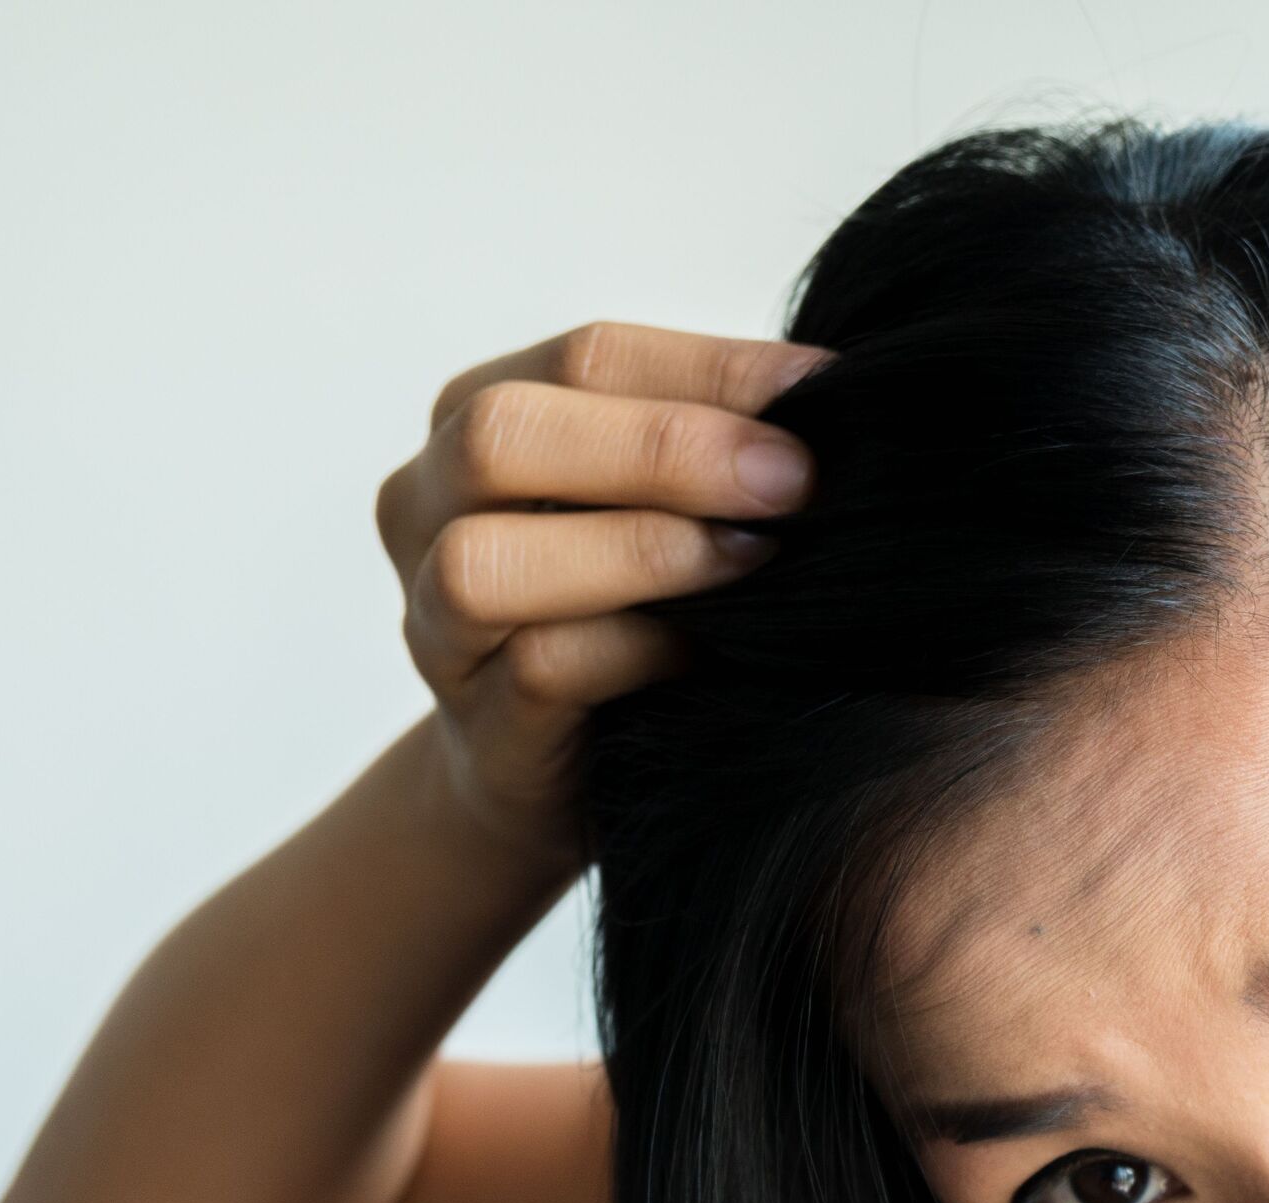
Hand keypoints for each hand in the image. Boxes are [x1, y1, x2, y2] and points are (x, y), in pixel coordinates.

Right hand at [373, 322, 831, 871]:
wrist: (562, 778)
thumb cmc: (634, 611)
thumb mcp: (666, 507)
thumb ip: (717, 446)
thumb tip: (842, 396)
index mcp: (477, 415)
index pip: (586, 358)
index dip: (714, 370)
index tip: (830, 389)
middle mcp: (426, 505)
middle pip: (504, 434)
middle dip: (665, 447)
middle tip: (796, 477)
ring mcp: (434, 624)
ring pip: (491, 560)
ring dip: (641, 549)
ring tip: (756, 557)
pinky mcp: (478, 730)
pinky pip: (540, 670)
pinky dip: (638, 648)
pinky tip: (714, 644)